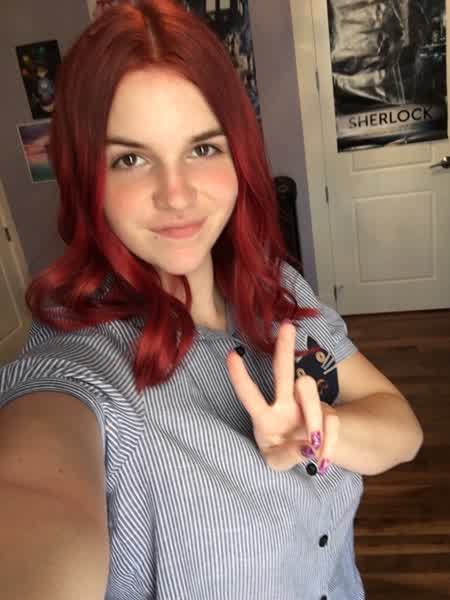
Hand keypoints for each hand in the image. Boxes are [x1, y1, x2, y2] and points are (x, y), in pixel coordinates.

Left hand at [226, 321, 339, 471]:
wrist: (309, 457)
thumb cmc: (282, 454)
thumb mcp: (276, 464)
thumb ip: (286, 456)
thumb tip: (305, 446)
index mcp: (264, 417)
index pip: (250, 396)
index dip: (240, 377)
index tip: (230, 354)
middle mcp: (283, 404)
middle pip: (282, 372)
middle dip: (284, 349)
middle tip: (286, 326)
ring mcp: (305, 404)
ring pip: (308, 389)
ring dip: (313, 418)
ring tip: (313, 448)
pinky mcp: (327, 411)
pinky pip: (333, 420)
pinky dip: (331, 443)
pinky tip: (323, 459)